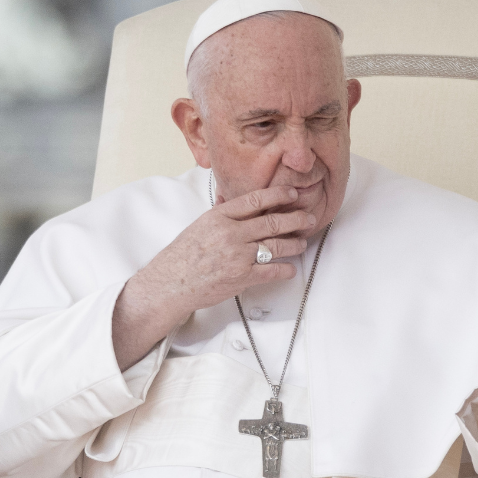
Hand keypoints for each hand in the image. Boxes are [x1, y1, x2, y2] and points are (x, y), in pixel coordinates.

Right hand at [111, 185, 315, 369]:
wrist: (169, 284)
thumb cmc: (182, 257)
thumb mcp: (200, 226)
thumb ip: (223, 216)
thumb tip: (244, 206)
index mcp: (219, 216)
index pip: (255, 200)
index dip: (278, 195)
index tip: (293, 193)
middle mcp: (230, 233)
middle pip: (272, 222)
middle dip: (295, 219)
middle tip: (308, 218)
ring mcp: (237, 256)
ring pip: (277, 246)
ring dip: (294, 244)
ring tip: (301, 243)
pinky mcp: (241, 277)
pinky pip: (272, 271)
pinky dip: (285, 270)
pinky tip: (291, 268)